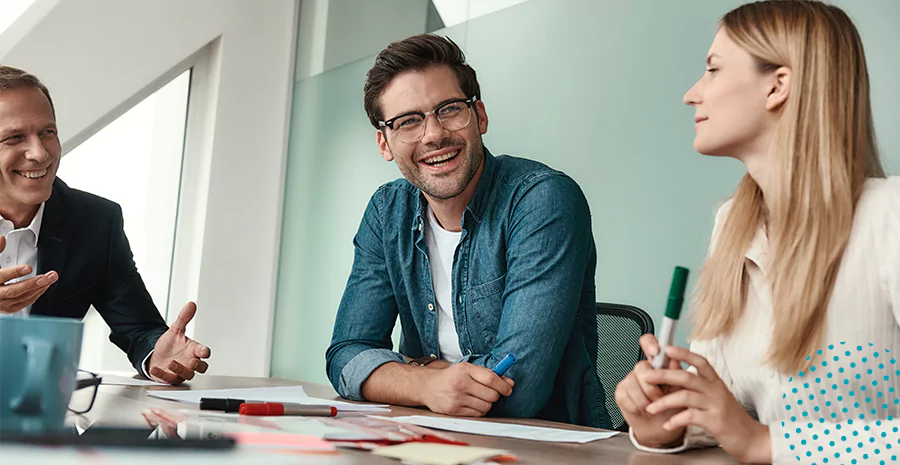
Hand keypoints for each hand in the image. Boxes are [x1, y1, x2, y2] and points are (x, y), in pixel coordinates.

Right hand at [0, 236, 57, 313]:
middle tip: (46, 277)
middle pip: (13, 291)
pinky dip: (35, 295)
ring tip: (49, 279)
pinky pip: (24, 303)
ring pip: (21, 298)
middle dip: (31, 284)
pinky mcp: (8, 309)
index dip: (15, 272)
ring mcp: (1, 304)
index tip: (28, 268)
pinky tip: (44, 287)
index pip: (1, 277)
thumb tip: (2, 239)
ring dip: (37, 289)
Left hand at [148, 302, 210, 384]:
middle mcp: (190, 362)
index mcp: (194, 350)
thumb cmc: (170, 345)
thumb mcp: (175, 330)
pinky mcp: (170, 378)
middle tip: (193, 361)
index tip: (204, 352)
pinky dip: (162, 374)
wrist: (156, 355)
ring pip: (187, 374)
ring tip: (171, 362)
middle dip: (198, 366)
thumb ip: (184, 318)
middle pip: (201, 367)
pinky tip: (155, 368)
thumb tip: (191, 304)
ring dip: (180, 369)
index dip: (205, 352)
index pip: (204, 352)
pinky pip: (169, 379)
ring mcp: (181, 371)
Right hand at [421, 362, 514, 416]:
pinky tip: (473, 404)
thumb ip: (488, 374)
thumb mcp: (468, 369)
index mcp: (465, 370)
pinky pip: (477, 414)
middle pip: (491, 394)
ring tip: (480, 398)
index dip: (503, 385)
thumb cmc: (451, 377)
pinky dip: (480, 410)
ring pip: (486, 406)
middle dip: (496, 395)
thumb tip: (509, 383)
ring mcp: (456, 398)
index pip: (491, 378)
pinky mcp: (454, 410)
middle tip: (492, 393)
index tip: (508, 389)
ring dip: (488, 404)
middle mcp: (460, 383)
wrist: (428, 387)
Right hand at [614, 334, 685, 447]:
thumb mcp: (681, 390)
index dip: (650, 344)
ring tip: (654, 406)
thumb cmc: (673, 408)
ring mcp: (630, 379)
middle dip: (652, 386)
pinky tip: (643, 409)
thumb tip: (675, 358)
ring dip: (646, 400)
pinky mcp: (621, 392)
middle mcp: (642, 369)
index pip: (649, 343)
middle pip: (641, 367)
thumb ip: (677, 373)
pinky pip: (627, 396)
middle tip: (660, 397)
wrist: (662, 428)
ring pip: (634, 383)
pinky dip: (638, 406)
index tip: (655, 352)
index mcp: (658, 364)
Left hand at [642, 346, 770, 462]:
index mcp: (716, 382)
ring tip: (650, 408)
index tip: (667, 349)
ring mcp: (716, 405)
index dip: (684, 353)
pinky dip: (675, 420)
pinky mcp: (714, 421)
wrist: (750, 438)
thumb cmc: (729, 417)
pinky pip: (690, 417)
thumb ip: (698, 387)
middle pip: (687, 376)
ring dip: (664, 402)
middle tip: (646, 376)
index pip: (700, 361)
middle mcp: (716, 390)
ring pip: (685, 396)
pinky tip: (667, 424)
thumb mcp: (716, 397)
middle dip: (663, 375)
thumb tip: (675, 377)